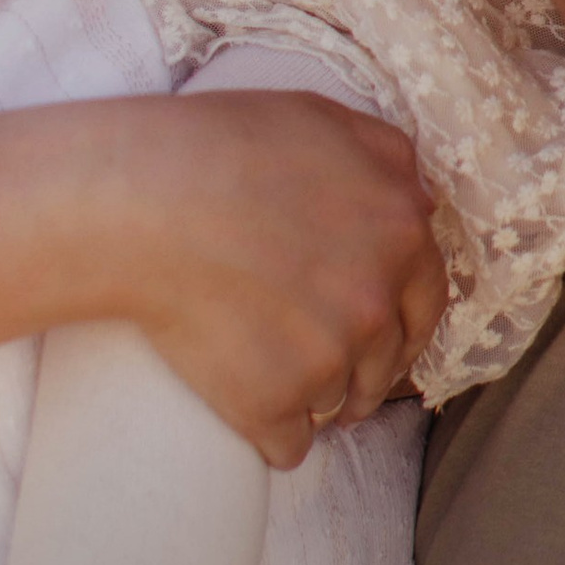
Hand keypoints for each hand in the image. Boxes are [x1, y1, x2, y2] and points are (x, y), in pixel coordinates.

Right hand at [97, 89, 446, 470]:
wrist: (139, 205)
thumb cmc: (217, 148)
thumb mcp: (320, 119)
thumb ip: (385, 157)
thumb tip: (418, 199)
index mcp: (399, 233)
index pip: (426, 300)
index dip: (401, 322)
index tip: (381, 339)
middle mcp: (377, 302)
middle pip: (387, 363)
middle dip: (366, 375)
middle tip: (333, 380)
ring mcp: (329, 358)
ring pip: (336, 402)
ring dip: (314, 399)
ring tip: (273, 378)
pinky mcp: (276, 403)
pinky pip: (289, 444)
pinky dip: (271, 435)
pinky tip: (249, 416)